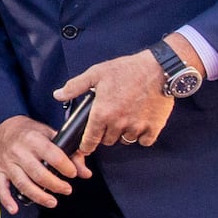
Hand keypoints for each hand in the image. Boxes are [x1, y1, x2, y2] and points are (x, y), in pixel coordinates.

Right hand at [0, 114, 89, 213]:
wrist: (4, 127)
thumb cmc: (30, 132)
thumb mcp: (51, 134)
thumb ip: (71, 153)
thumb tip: (85, 173)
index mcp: (33, 139)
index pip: (53, 156)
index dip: (66, 167)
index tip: (73, 173)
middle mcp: (18, 151)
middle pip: (38, 173)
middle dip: (56, 185)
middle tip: (67, 189)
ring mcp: (7, 162)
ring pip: (22, 183)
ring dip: (39, 196)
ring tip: (52, 202)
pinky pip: (0, 187)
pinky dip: (6, 200)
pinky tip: (15, 209)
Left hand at [54, 41, 188, 153]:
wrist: (159, 68)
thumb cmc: (126, 69)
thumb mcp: (96, 73)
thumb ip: (75, 87)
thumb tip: (57, 95)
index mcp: (102, 113)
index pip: (90, 140)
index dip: (86, 146)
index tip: (85, 148)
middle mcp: (119, 123)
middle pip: (108, 141)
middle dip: (105, 135)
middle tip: (108, 121)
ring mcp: (137, 127)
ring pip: (125, 141)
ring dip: (122, 134)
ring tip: (124, 120)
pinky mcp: (154, 127)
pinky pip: (144, 141)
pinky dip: (141, 136)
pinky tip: (139, 124)